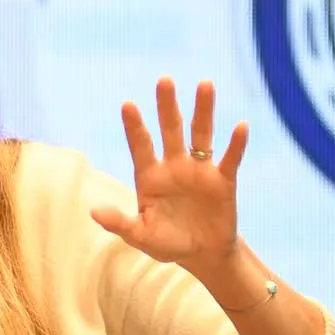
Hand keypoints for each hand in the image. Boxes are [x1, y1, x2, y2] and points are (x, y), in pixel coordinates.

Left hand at [92, 77, 248, 276]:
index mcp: (150, 177)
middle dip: (167, 106)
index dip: (134, 126)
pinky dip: (235, 143)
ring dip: (203, 110)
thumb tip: (94, 212)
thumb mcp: (140, 236)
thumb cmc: (166, 243)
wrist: (201, 255)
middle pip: (170, 130)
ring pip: (201, 135)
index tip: (127, 104)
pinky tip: (240, 125)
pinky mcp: (223, 181)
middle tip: (164, 79)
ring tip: (205, 83)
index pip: (140, 146)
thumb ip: (120, 223)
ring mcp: (199, 171)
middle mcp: (174, 167)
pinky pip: (230, 159)